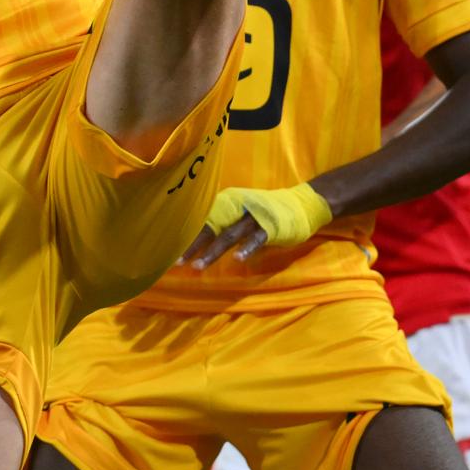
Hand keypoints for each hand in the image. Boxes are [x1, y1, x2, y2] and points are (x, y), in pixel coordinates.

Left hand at [183, 182, 331, 267]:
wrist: (301, 203)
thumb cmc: (265, 212)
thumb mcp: (240, 215)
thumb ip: (223, 226)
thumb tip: (198, 242)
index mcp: (227, 204)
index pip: (201, 221)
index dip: (186, 237)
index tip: (168, 251)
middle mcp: (236, 207)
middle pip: (210, 227)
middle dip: (192, 245)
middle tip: (176, 262)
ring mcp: (254, 216)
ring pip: (229, 235)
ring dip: (213, 250)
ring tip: (198, 266)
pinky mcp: (271, 226)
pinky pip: (257, 239)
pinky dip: (247, 248)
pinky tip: (238, 260)